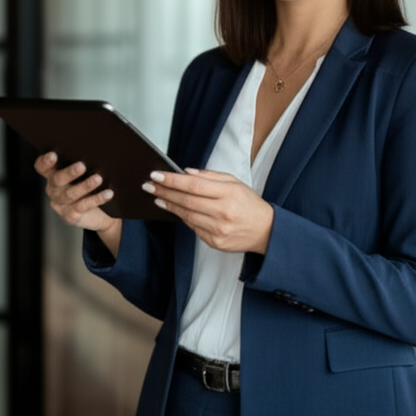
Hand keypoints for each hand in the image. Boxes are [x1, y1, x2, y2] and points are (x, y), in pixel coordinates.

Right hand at [34, 152, 121, 248]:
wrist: (98, 215)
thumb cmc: (89, 186)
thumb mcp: (84, 174)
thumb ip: (83, 163)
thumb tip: (99, 150)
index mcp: (53, 175)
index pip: (42, 167)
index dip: (45, 161)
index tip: (53, 155)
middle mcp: (54, 189)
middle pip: (57, 179)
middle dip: (69, 172)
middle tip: (82, 166)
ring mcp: (60, 204)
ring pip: (70, 194)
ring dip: (85, 186)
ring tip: (98, 179)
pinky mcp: (70, 215)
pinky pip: (83, 206)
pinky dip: (96, 199)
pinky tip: (108, 194)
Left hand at [143, 168, 273, 253]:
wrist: (266, 231)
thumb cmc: (250, 204)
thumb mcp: (235, 183)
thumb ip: (210, 176)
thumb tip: (186, 172)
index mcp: (229, 194)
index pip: (194, 185)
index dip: (172, 180)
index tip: (157, 175)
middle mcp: (223, 212)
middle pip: (186, 201)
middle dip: (165, 192)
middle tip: (149, 186)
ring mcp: (219, 230)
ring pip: (186, 216)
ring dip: (169, 206)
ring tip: (158, 198)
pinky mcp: (215, 243)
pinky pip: (194, 228)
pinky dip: (183, 218)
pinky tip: (176, 211)